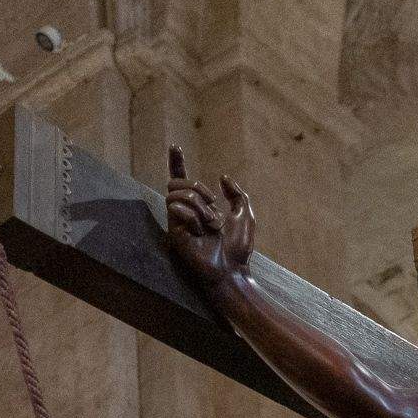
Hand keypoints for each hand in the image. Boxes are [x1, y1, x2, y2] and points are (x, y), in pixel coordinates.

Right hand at [164, 146, 254, 289]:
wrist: (233, 271)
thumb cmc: (238, 249)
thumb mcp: (245, 215)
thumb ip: (237, 195)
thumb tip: (223, 177)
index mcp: (199, 208)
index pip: (183, 181)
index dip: (177, 163)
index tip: (175, 146)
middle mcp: (185, 213)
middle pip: (177, 183)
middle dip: (197, 188)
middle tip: (214, 205)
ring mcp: (177, 223)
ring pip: (176, 194)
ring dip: (199, 205)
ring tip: (212, 224)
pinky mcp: (172, 233)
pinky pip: (176, 209)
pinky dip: (193, 217)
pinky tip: (202, 232)